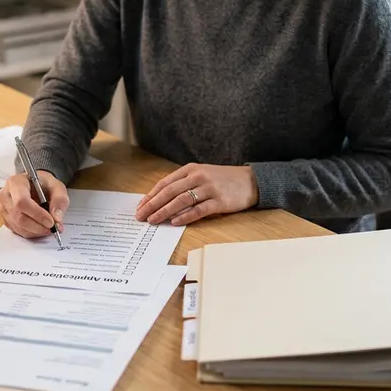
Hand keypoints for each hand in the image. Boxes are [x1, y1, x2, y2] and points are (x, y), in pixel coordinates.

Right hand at [0, 170, 69, 237]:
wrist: (37, 186)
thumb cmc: (44, 184)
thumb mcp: (57, 186)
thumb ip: (59, 200)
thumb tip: (56, 218)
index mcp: (16, 182)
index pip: (22, 201)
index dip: (37, 214)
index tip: (51, 221)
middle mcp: (6, 195)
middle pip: (18, 216)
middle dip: (37, 226)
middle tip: (52, 228)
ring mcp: (4, 208)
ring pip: (17, 226)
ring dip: (35, 231)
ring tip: (48, 228)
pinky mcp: (5, 218)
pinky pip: (16, 230)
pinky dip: (30, 233)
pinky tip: (39, 228)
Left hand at [135, 163, 258, 226]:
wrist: (250, 181)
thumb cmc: (223, 180)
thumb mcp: (201, 174)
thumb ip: (183, 184)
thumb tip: (161, 200)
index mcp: (191, 169)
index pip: (165, 183)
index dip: (151, 196)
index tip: (140, 206)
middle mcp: (198, 177)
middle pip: (170, 192)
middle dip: (153, 205)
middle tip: (141, 216)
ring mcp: (209, 188)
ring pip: (181, 201)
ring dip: (165, 211)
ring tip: (153, 220)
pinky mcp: (219, 201)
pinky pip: (198, 210)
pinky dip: (185, 216)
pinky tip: (175, 222)